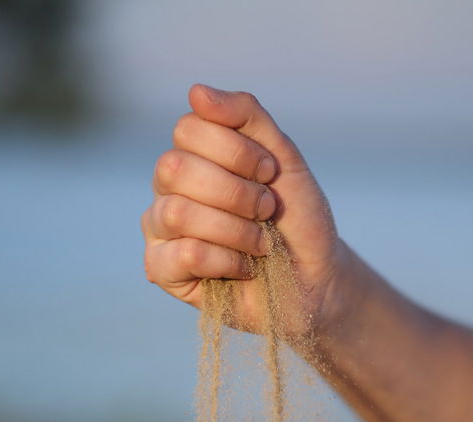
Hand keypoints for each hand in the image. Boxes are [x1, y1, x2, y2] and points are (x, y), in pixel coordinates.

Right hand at [141, 84, 347, 341]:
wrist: (312, 279)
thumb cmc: (296, 220)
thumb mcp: (283, 157)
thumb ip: (245, 116)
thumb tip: (195, 91)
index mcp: (192, 155)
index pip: (188, 129)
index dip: (236, 151)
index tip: (269, 172)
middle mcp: (168, 188)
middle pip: (175, 169)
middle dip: (236, 192)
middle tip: (267, 210)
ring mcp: (160, 230)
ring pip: (178, 213)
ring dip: (235, 229)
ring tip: (261, 244)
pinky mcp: (162, 271)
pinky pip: (183, 255)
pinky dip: (225, 260)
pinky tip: (243, 268)